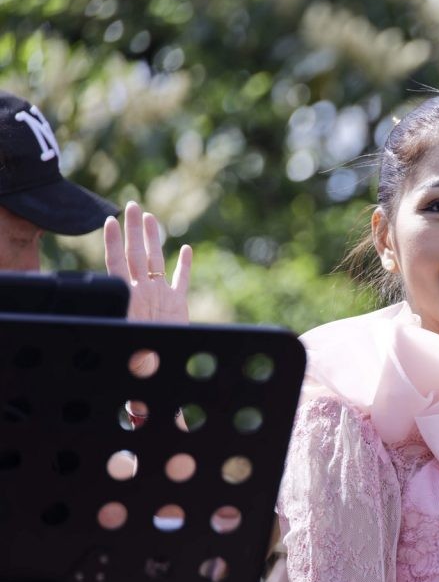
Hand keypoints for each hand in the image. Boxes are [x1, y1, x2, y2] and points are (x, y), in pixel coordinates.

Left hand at [104, 201, 191, 376]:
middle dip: (134, 229)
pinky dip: (185, 265)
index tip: (109, 221)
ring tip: (149, 218)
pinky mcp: (178, 305)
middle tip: (131, 205)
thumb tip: (125, 339)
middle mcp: (144, 292)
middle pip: (138, 254)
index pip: (118, 263)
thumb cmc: (140, 367)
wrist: (159, 376)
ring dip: (153, 238)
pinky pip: (182, 281)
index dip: (113, 242)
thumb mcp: (130, 350)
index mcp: (130, 299)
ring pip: (157, 261)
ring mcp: (161, 297)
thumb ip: (127, 339)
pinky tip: (186, 249)